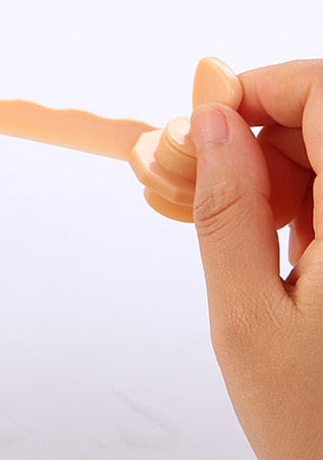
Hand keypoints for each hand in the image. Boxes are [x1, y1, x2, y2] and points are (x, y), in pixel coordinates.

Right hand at [190, 60, 322, 459]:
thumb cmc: (320, 430)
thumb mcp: (247, 317)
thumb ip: (226, 209)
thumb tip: (209, 125)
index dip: (262, 86)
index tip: (205, 115)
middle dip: (260, 133)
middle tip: (202, 178)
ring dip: (281, 170)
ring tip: (244, 229)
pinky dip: (308, 200)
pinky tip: (283, 245)